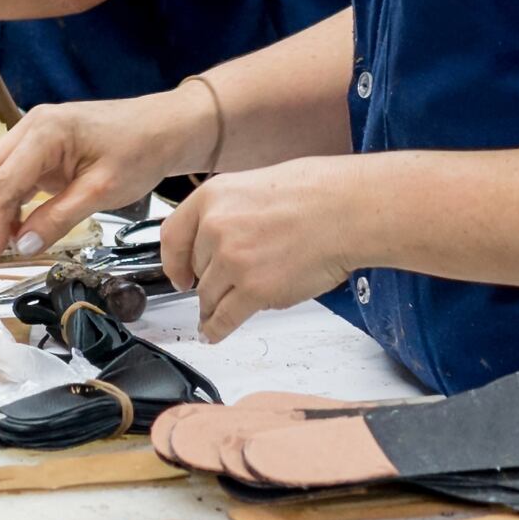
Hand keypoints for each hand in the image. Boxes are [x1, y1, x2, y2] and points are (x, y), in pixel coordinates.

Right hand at [0, 86, 203, 260]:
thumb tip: (23, 246)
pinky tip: (11, 229)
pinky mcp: (42, 148)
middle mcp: (32, 127)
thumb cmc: (140, 150)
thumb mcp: (101, 191)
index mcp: (45, 130)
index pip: (4, 180)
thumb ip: (58, 218)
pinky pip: (13, 175)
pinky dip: (7, 202)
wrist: (164, 129)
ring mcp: (35, 135)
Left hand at [158, 161, 370, 341]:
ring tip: (213, 316)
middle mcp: (215, 228)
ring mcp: (233, 261)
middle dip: (207, 282)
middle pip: (198, 269)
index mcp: (212, 197)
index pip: (173, 236)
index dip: (174, 262)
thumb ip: (231, 213)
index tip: (178, 275)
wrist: (345, 210)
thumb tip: (221, 238)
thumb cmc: (316, 194)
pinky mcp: (254, 290)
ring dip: (211, 308)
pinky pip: (225, 317)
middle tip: (220, 289)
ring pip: (209, 296)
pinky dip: (216, 329)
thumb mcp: (255, 187)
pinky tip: (214, 332)